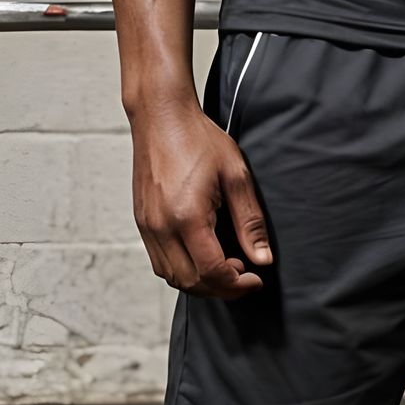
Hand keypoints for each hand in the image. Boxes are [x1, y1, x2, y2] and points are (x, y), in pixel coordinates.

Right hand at [129, 94, 272, 297]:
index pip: (212, 272)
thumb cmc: (199, 139)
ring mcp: (147, 226)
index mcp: (187, 217)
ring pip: (172, 277)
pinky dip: (182, 269)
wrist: (161, 117)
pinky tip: (202, 255)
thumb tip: (263, 259)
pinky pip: (160, 262)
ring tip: (225, 267)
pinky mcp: (141, 222)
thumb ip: (250, 221)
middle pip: (190, 282)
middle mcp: (161, 227)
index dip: (237, 284)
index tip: (255, 279)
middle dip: (221, 288)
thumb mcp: (236, 175)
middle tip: (244, 276)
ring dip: (200, 282)